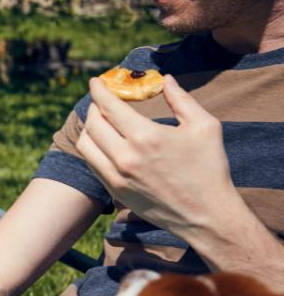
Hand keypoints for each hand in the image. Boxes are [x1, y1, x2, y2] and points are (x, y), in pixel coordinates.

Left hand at [76, 75, 236, 235]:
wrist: (207, 216)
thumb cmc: (209, 169)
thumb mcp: (204, 127)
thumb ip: (181, 99)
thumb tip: (165, 79)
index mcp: (146, 136)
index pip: (109, 106)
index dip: (98, 90)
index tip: (95, 81)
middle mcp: (125, 157)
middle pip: (93, 124)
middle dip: (94, 107)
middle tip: (101, 100)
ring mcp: (116, 177)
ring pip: (85, 145)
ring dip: (89, 128)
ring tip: (101, 121)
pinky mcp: (115, 191)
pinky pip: (92, 164)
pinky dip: (93, 149)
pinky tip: (104, 142)